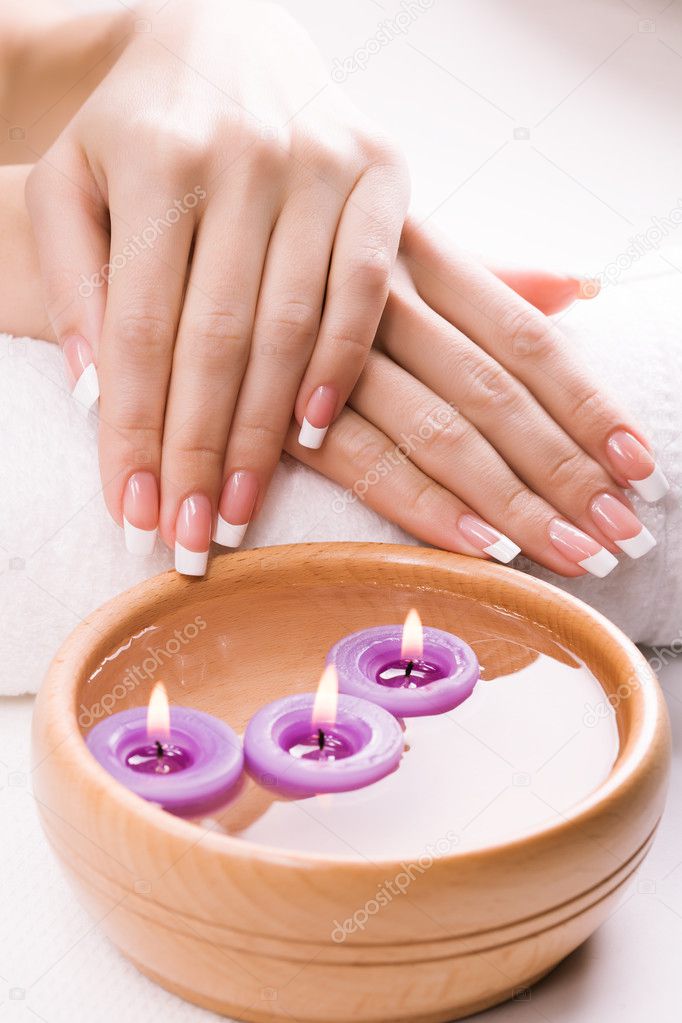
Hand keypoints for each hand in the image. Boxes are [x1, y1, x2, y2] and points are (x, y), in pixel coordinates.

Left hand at [25, 0, 408, 572]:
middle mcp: (244, 160)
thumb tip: (92, 395)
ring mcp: (321, 164)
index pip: (140, 327)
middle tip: (194, 540)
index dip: (135, 430)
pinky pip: (364, 288)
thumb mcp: (75, 186)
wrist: (227, 41)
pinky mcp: (383, 173)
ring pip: (290, 327)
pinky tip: (313, 430)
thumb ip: (73, 282)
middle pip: (218, 341)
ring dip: (266, 432)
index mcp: (157, 159)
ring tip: (242, 509)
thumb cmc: (140, 129)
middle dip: (202, 452)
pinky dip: (339, 364)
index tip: (134, 514)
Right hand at [287, 222, 665, 576]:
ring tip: (571, 554)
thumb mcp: (397, 242)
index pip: (526, 338)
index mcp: (423, 255)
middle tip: (620, 535)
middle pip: (495, 394)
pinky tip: (475, 547)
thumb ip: (489, 273)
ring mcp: (332, 354)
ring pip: (439, 431)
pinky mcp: (282, 407)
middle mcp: (386, 299)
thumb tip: (580, 288)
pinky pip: (361, 460)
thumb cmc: (304, 242)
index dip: (588, 403)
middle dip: (563, 470)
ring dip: (509, 500)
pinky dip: (419, 504)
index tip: (639, 466)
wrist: (187, 222)